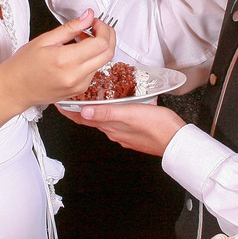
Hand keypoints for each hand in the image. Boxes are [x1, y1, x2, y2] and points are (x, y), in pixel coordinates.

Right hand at [0, 10, 115, 109]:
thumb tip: (88, 16)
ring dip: (99, 48)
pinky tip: (78, 53)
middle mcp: (75, 76)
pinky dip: (92, 59)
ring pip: (102, 62)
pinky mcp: (79, 91)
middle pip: (108, 54)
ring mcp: (79, 86)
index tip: (95, 22)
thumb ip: (70, 28)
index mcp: (66, 60)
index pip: (101, 43)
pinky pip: (94, 71)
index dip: (103, 29)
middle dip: (108, 36)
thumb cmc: (24, 65)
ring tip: (82, 39)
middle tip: (96, 27)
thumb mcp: (45, 40)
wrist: (14, 89)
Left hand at [56, 98, 185, 155]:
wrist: (178, 141)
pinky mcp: (134, 132)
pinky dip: (110, 113)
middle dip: (79, 108)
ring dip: (94, 110)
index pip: (83, 118)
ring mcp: (124, 133)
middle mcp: (115, 131)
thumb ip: (107, 113)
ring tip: (89, 97)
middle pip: (91, 119)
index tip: (58, 103)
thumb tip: (84, 112)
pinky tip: (115, 106)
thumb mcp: (131, 115)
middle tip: (71, 97)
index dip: (69, 111)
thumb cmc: (159, 128)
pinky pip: (116, 121)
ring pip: (104, 119)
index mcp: (111, 126)